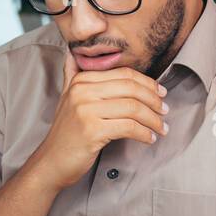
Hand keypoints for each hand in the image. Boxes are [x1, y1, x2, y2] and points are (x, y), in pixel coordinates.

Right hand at [25, 53, 167, 190]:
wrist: (51, 162)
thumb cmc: (65, 133)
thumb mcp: (66, 98)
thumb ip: (72, 74)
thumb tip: (73, 53)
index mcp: (80, 80)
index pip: (124, 74)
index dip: (148, 83)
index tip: (161, 94)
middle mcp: (81, 92)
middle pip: (131, 88)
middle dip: (154, 100)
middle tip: (165, 111)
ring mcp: (86, 111)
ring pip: (133, 108)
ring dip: (153, 119)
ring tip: (161, 127)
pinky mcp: (92, 131)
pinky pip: (129, 127)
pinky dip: (145, 134)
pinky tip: (149, 138)